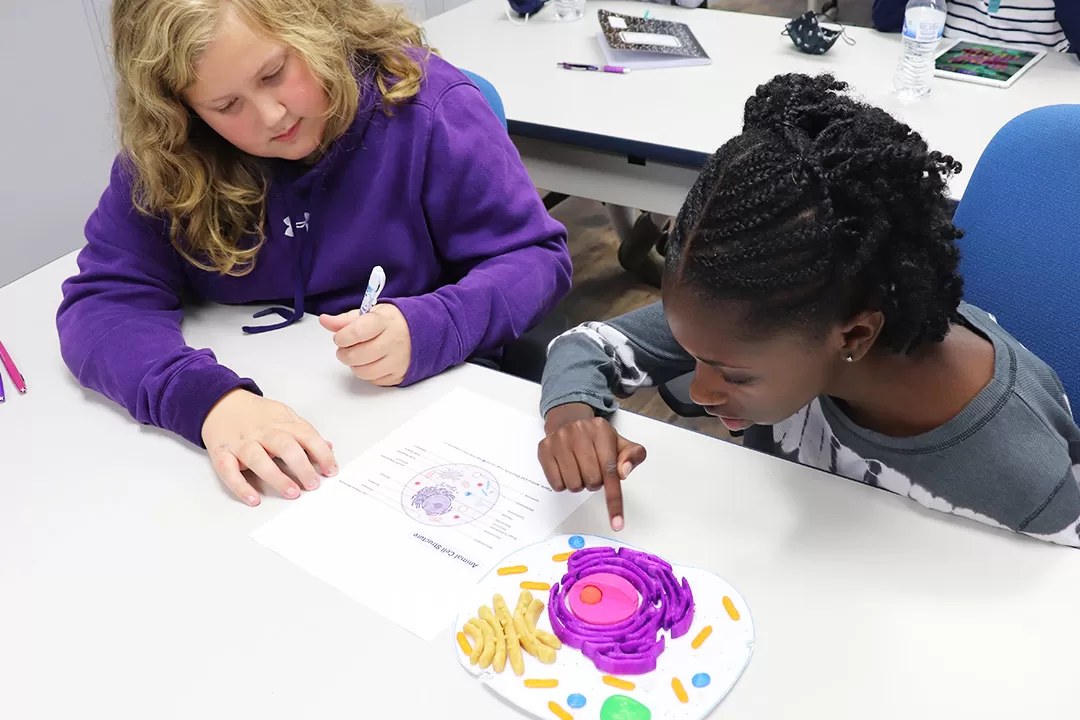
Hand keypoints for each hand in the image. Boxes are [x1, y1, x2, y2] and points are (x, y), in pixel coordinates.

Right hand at [201, 389, 336, 505]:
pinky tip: (254, 499)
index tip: (331, 470)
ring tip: (292, 492)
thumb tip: (328, 446)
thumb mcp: (283, 415)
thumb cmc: (255, 414)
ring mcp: (241, 443)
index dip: (321, 453)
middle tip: (313, 484)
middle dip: (301, 466)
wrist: (219, 403)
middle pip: (284, 446)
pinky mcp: (222, 454)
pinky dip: (240, 486)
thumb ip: (304, 431)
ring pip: (258, 459)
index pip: (306, 435)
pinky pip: (229, 472)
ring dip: (276, 477)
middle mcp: (262, 432)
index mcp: (281, 422)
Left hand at [319, 304, 411, 385]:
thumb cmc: (391, 322)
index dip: (342, 337)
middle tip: (345, 348)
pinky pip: (374, 380)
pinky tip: (371, 362)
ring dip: (354, 365)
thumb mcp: (370, 314)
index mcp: (385, 321)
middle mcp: (394, 341)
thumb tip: (325, 321)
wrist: (422, 331)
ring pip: (364, 372)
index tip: (340, 337)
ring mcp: (398, 360)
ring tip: (357, 356)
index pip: (357, 332)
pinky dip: (368, 373)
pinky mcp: (400, 374)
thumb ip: (346, 320)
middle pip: (358, 355)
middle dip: (344, 353)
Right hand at [537, 403, 646, 531]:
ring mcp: (559, 440)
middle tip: (592, 469)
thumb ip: (632, 456)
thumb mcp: (620, 443)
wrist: (568, 421)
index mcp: (601, 430)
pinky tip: (565, 468)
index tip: (617, 524)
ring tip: (579, 468)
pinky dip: (563, 483)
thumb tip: (624, 471)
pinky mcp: (544, 449)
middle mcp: (579, 432)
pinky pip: (556, 484)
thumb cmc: (596, 438)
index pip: (611, 470)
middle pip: (592, 480)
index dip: (614, 500)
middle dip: (595, 482)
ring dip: (579, 483)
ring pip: (573, 485)